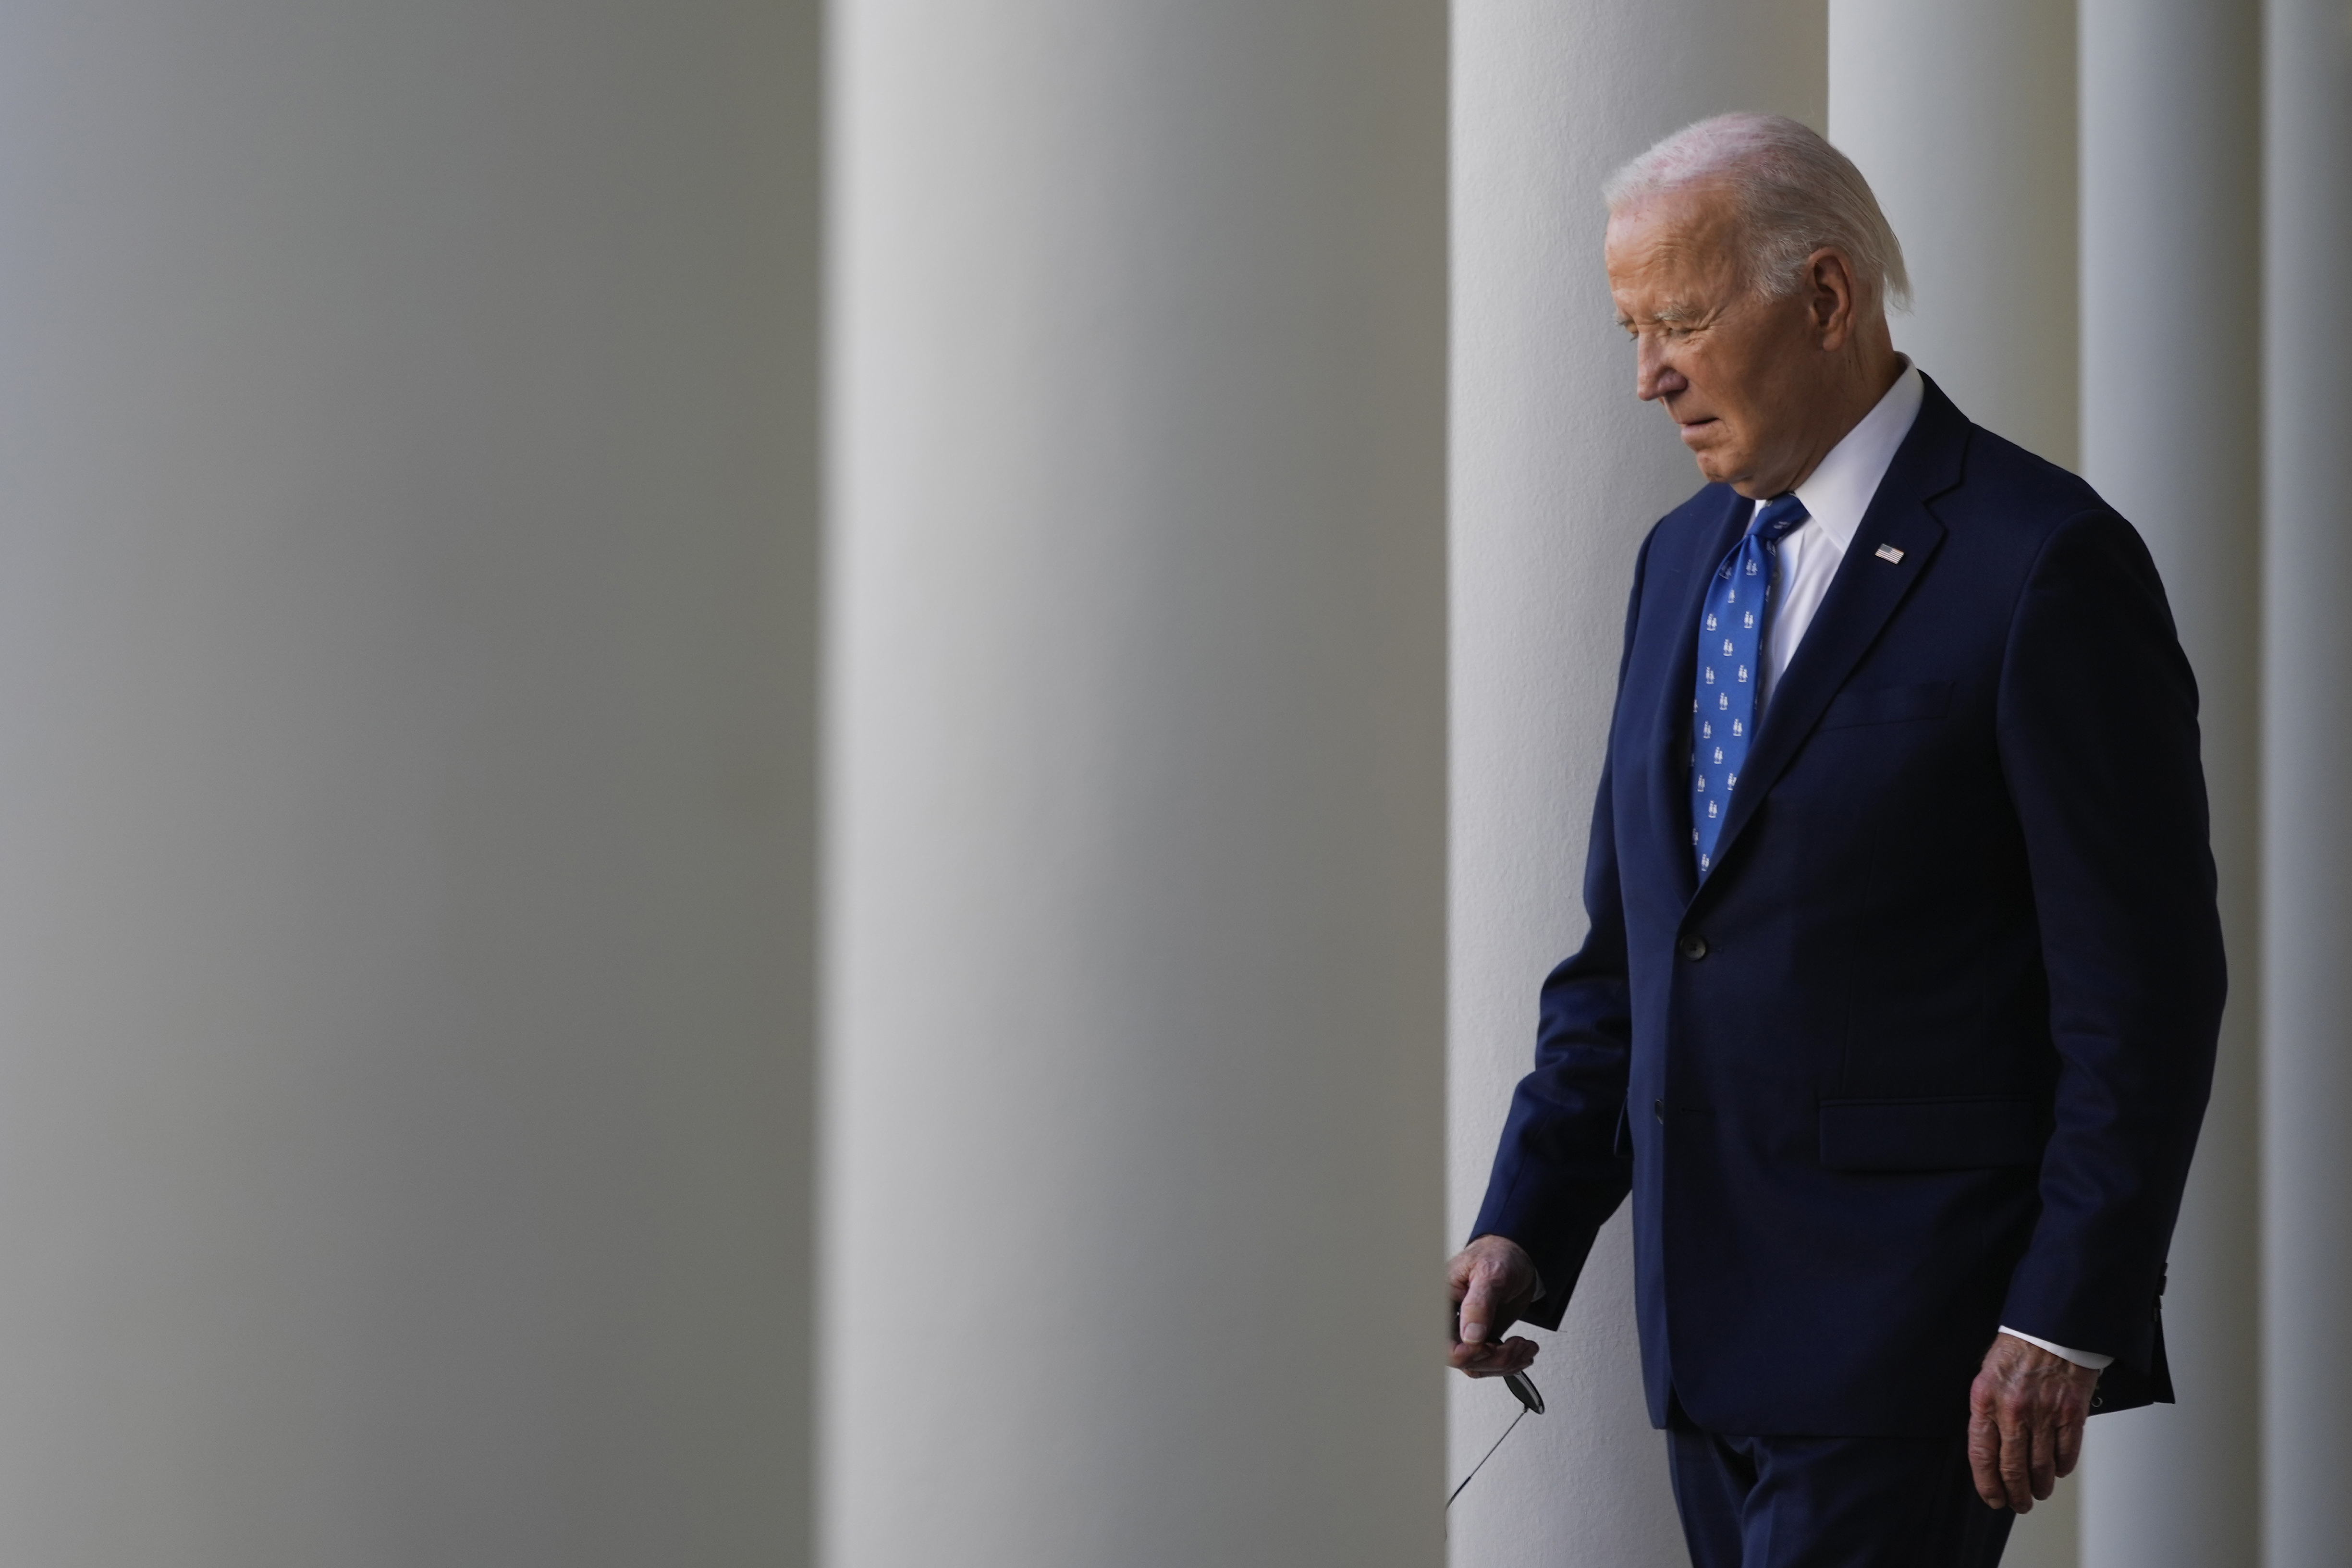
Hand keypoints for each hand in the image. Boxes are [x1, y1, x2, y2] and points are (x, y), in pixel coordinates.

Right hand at [1446, 1234, 1541, 1377]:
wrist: (1516, 1256)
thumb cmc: (1499, 1255)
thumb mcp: (1491, 1274)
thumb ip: (1479, 1304)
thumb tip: (1471, 1337)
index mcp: (1441, 1300)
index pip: (1440, 1341)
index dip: (1465, 1352)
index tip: (1490, 1346)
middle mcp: (1449, 1319)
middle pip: (1460, 1359)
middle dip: (1493, 1359)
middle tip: (1516, 1345)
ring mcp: (1465, 1330)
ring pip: (1476, 1365)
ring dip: (1505, 1362)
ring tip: (1525, 1347)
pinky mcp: (1480, 1338)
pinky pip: (1488, 1362)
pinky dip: (1508, 1362)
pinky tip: (1522, 1351)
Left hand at [1967, 1332, 2100, 1511]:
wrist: (2051, 1329)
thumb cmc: (2016, 1351)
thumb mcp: (1986, 1376)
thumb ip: (1986, 1412)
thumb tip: (1988, 1451)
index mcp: (1986, 1400)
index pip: (1981, 1455)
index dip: (1986, 1483)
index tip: (1991, 1498)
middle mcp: (2014, 1410)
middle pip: (2012, 1468)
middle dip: (2015, 1494)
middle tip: (2018, 1504)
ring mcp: (2045, 1414)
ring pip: (2041, 1467)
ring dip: (2040, 1487)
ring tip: (2038, 1493)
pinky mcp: (2072, 1414)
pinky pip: (2067, 1453)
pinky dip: (2061, 1468)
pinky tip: (2057, 1471)